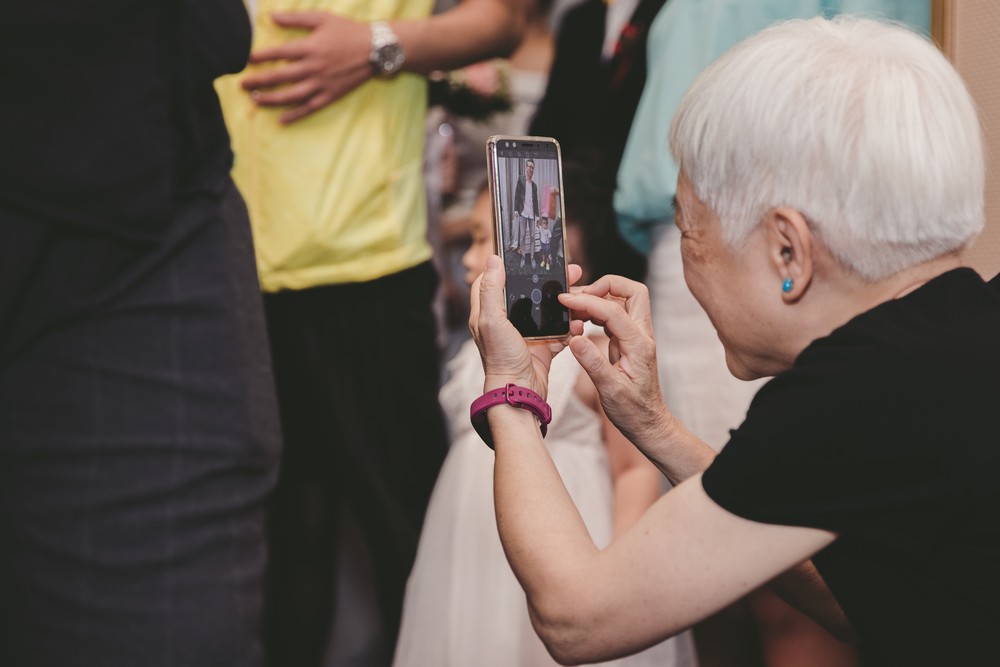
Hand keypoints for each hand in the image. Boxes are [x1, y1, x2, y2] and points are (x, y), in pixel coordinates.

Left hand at [242, 12, 372, 123]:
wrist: (375, 50)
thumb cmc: (348, 31)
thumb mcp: (322, 18)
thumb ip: (296, 19)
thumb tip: (272, 17)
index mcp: (310, 47)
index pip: (279, 53)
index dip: (261, 57)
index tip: (247, 61)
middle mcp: (313, 68)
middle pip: (279, 77)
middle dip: (258, 81)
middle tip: (242, 84)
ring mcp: (321, 84)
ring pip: (291, 96)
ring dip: (271, 99)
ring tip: (256, 100)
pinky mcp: (330, 96)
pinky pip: (309, 108)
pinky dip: (295, 115)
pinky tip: (281, 119)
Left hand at [470, 255, 583, 397]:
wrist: (520, 392)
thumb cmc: (501, 359)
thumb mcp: (491, 321)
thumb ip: (491, 290)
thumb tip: (493, 259)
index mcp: (491, 312)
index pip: (497, 280)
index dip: (512, 267)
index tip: (530, 256)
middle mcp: (508, 321)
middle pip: (530, 292)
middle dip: (551, 281)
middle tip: (572, 271)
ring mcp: (528, 333)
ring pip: (549, 309)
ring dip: (566, 302)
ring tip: (581, 293)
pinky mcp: (544, 345)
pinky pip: (561, 330)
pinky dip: (572, 325)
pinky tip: (580, 320)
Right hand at [557, 275, 673, 445]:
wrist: (648, 423)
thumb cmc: (633, 411)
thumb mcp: (610, 390)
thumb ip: (592, 363)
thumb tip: (575, 339)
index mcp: (639, 345)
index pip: (614, 310)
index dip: (588, 301)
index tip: (565, 300)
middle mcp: (642, 335)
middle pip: (632, 291)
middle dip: (605, 285)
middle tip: (579, 296)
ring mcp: (636, 337)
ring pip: (624, 300)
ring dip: (600, 297)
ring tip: (574, 307)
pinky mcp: (628, 341)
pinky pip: (615, 316)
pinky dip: (597, 312)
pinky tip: (581, 321)